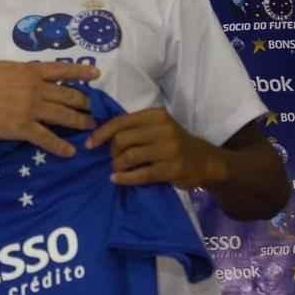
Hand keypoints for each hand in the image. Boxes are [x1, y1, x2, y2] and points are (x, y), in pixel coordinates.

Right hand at [0, 61, 98, 156]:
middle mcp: (36, 89)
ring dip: (79, 122)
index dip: (81, 72)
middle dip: (84, 102)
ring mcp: (31, 109)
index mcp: (30, 72)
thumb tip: (27, 74)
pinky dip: (60, 146)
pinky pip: (46, 138)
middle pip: (68, 95)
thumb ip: (19, 72)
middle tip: (95, 108)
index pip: (62, 70)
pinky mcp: (23, 128)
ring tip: (90, 127)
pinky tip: (69, 152)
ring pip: (63, 116)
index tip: (97, 74)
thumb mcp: (1, 67)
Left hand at [85, 107, 226, 189]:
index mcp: (156, 115)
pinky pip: (141, 174)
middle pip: (122, 139)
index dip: (102, 133)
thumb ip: (134, 128)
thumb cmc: (174, 143)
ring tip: (116, 169)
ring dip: (117, 165)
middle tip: (113, 160)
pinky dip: (125, 178)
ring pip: (129, 156)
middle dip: (111, 152)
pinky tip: (116, 179)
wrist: (205, 160)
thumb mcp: (157, 127)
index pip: (121, 121)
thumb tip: (100, 136)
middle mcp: (163, 128)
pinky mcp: (172, 169)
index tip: (89, 144)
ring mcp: (169, 149)